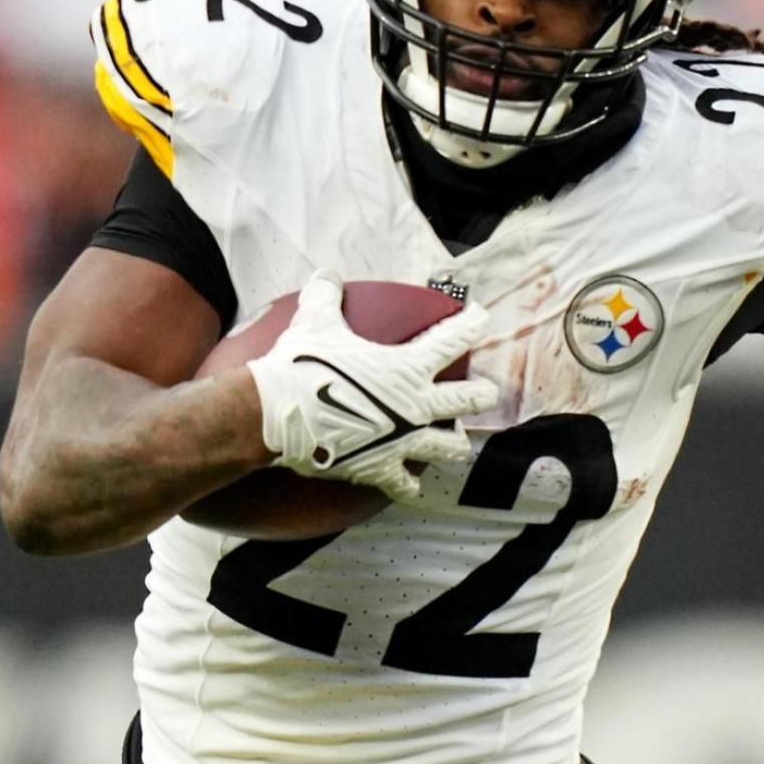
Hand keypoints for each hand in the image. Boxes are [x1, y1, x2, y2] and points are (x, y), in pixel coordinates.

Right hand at [247, 271, 499, 498]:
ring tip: (457, 442)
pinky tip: (413, 488)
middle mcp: (417, 406)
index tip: (482, 318)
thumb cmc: (301, 366)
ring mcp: (404, 441)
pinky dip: (409, 486)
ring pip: (449, 447)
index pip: (454, 340)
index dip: (472, 326)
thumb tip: (326, 275)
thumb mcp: (315, 322)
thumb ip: (327, 297)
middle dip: (481, 395)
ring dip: (454, 443)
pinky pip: (404, 484)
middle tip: (487, 392)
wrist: (276, 415)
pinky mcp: (382, 469)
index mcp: (409, 368)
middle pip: (468, 400)